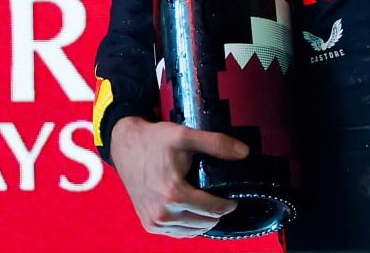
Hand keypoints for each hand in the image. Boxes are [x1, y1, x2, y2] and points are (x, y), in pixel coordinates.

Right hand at [110, 116, 249, 236]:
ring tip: (205, 202)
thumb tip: (244, 152)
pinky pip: (178, 233)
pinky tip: (192, 211)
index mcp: (173, 194)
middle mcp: (162, 213)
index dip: (228, 204)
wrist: (126, 147)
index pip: (213, 210)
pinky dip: (189, 225)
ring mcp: (154, 222)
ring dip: (203, 219)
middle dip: (216, 211)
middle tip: (217, 195)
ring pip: (193, 231)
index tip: (232, 197)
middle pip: (205, 223)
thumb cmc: (154, 141)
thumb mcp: (185, 135)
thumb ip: (216, 143)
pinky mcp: (149, 225)